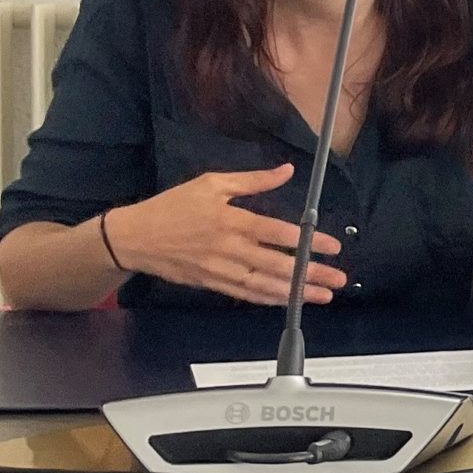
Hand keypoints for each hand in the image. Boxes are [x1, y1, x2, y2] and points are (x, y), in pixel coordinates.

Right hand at [105, 165, 345, 305]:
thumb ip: (252, 180)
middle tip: (338, 280)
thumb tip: (286, 170)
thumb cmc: (173, 206)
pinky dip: (269, 299)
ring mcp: (220, 270)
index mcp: (231, 221)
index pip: (276, 233)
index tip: (332, 246)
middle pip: (276, 264)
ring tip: (323, 296)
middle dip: (310, 273)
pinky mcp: (211, 283)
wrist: (133, 238)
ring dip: (295, 292)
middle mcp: (228, 249)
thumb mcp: (211, 183)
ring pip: (264, 284)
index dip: (306, 241)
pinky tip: (289, 301)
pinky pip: (245, 293)